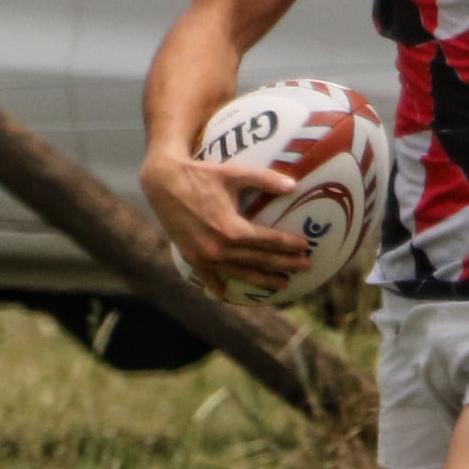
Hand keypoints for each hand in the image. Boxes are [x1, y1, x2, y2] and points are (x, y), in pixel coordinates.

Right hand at [141, 147, 311, 299]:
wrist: (162, 182)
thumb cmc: (201, 174)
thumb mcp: (234, 173)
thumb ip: (265, 179)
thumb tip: (293, 185)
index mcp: (230, 229)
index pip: (267, 241)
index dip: (288, 245)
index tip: (306, 247)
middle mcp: (217, 248)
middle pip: (259, 260)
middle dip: (284, 264)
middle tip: (306, 267)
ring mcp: (203, 257)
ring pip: (239, 273)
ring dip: (262, 279)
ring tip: (282, 284)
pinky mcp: (191, 258)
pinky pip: (210, 278)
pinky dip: (220, 287)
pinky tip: (229, 295)